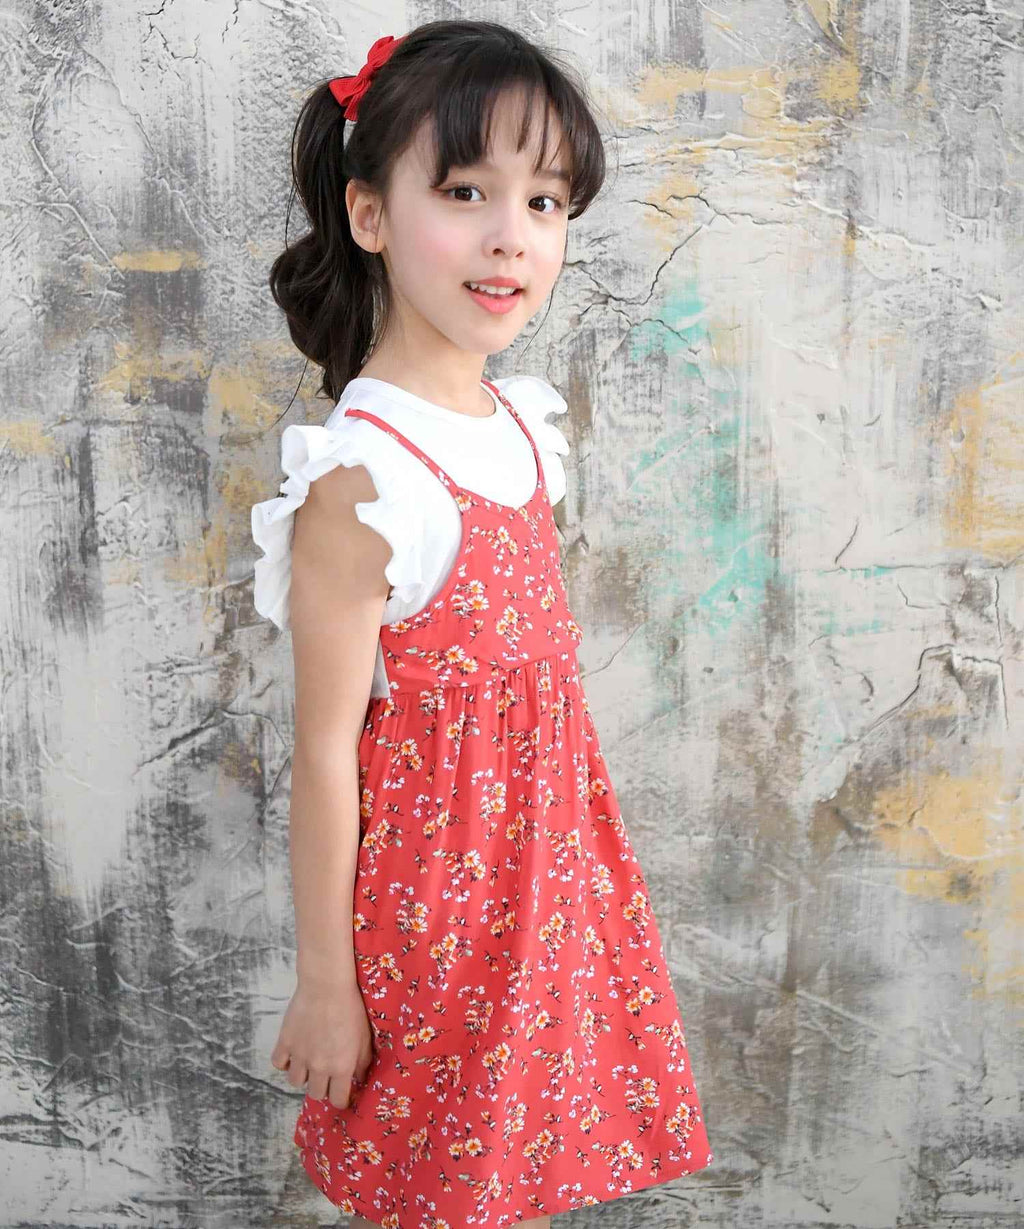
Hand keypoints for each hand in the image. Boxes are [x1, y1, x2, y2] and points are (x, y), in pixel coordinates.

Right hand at [270, 977, 373, 1108]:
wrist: (327, 985)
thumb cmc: (350, 1008)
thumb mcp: (364, 1037)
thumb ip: (362, 1062)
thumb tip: (359, 1078)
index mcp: (341, 1068)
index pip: (338, 1100)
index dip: (341, 1099)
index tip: (342, 1092)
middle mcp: (319, 1067)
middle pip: (316, 1094)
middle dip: (323, 1087)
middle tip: (327, 1074)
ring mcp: (299, 1055)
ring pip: (295, 1082)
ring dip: (303, 1075)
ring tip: (310, 1062)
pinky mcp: (285, 1042)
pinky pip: (279, 1063)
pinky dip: (285, 1061)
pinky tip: (294, 1052)